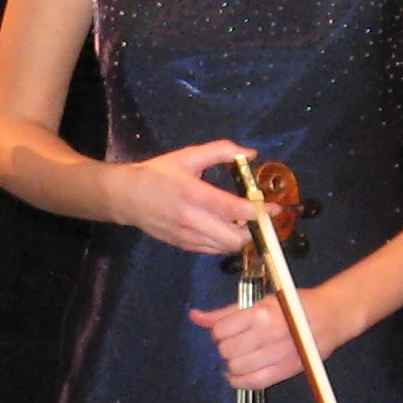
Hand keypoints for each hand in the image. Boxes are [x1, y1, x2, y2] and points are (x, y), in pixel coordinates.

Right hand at [107, 141, 256, 254]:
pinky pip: (213, 251)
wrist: (127, 197)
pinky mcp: (183, 246)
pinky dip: (225, 243)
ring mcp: (187, 236)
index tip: (275, 207)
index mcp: (193, 194)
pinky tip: (226, 229)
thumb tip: (251, 154)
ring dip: (241, 237)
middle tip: (258, 217)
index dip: (259, 211)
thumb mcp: (188, 155)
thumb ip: (221, 151)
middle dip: (253, 230)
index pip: (233, 209)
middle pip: (234, 237)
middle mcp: (192, 219)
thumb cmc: (158, 173)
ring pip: (226, 247)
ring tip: (244, 223)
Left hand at [187, 284, 355, 390]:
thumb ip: (226, 312)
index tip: (226, 331)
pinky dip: (239, 381)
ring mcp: (277, 355)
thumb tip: (195, 317)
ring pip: (236, 367)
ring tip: (239, 355)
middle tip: (234, 342)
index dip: (218, 331)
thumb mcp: (260, 301)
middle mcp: (268, 335)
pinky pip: (252, 383)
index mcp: (261, 313)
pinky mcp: (285, 371)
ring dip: (232, 363)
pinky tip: (237, 373)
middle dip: (225, 347)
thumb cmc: (294, 305)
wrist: (331, 317)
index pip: (221, 329)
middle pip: (226, 350)